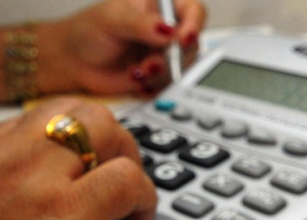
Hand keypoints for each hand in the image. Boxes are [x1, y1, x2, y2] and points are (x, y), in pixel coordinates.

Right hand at [0, 98, 157, 219]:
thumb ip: (11, 190)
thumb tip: (53, 187)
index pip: (39, 119)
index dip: (76, 139)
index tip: (90, 163)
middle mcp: (0, 154)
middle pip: (73, 111)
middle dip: (108, 135)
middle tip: (118, 169)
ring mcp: (31, 179)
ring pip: (100, 126)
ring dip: (127, 156)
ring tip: (132, 193)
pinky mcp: (64, 213)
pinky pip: (125, 179)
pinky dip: (144, 195)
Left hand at [38, 0, 206, 95]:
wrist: (75, 63)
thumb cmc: (89, 32)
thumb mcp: (113, 19)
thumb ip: (142, 24)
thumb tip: (170, 30)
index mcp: (159, 6)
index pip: (192, 10)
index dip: (194, 24)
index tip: (183, 39)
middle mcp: (167, 30)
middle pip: (192, 44)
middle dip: (173, 57)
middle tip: (151, 62)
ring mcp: (165, 54)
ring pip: (183, 67)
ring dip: (161, 74)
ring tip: (138, 71)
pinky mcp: (160, 76)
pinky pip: (171, 85)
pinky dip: (154, 86)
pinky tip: (136, 79)